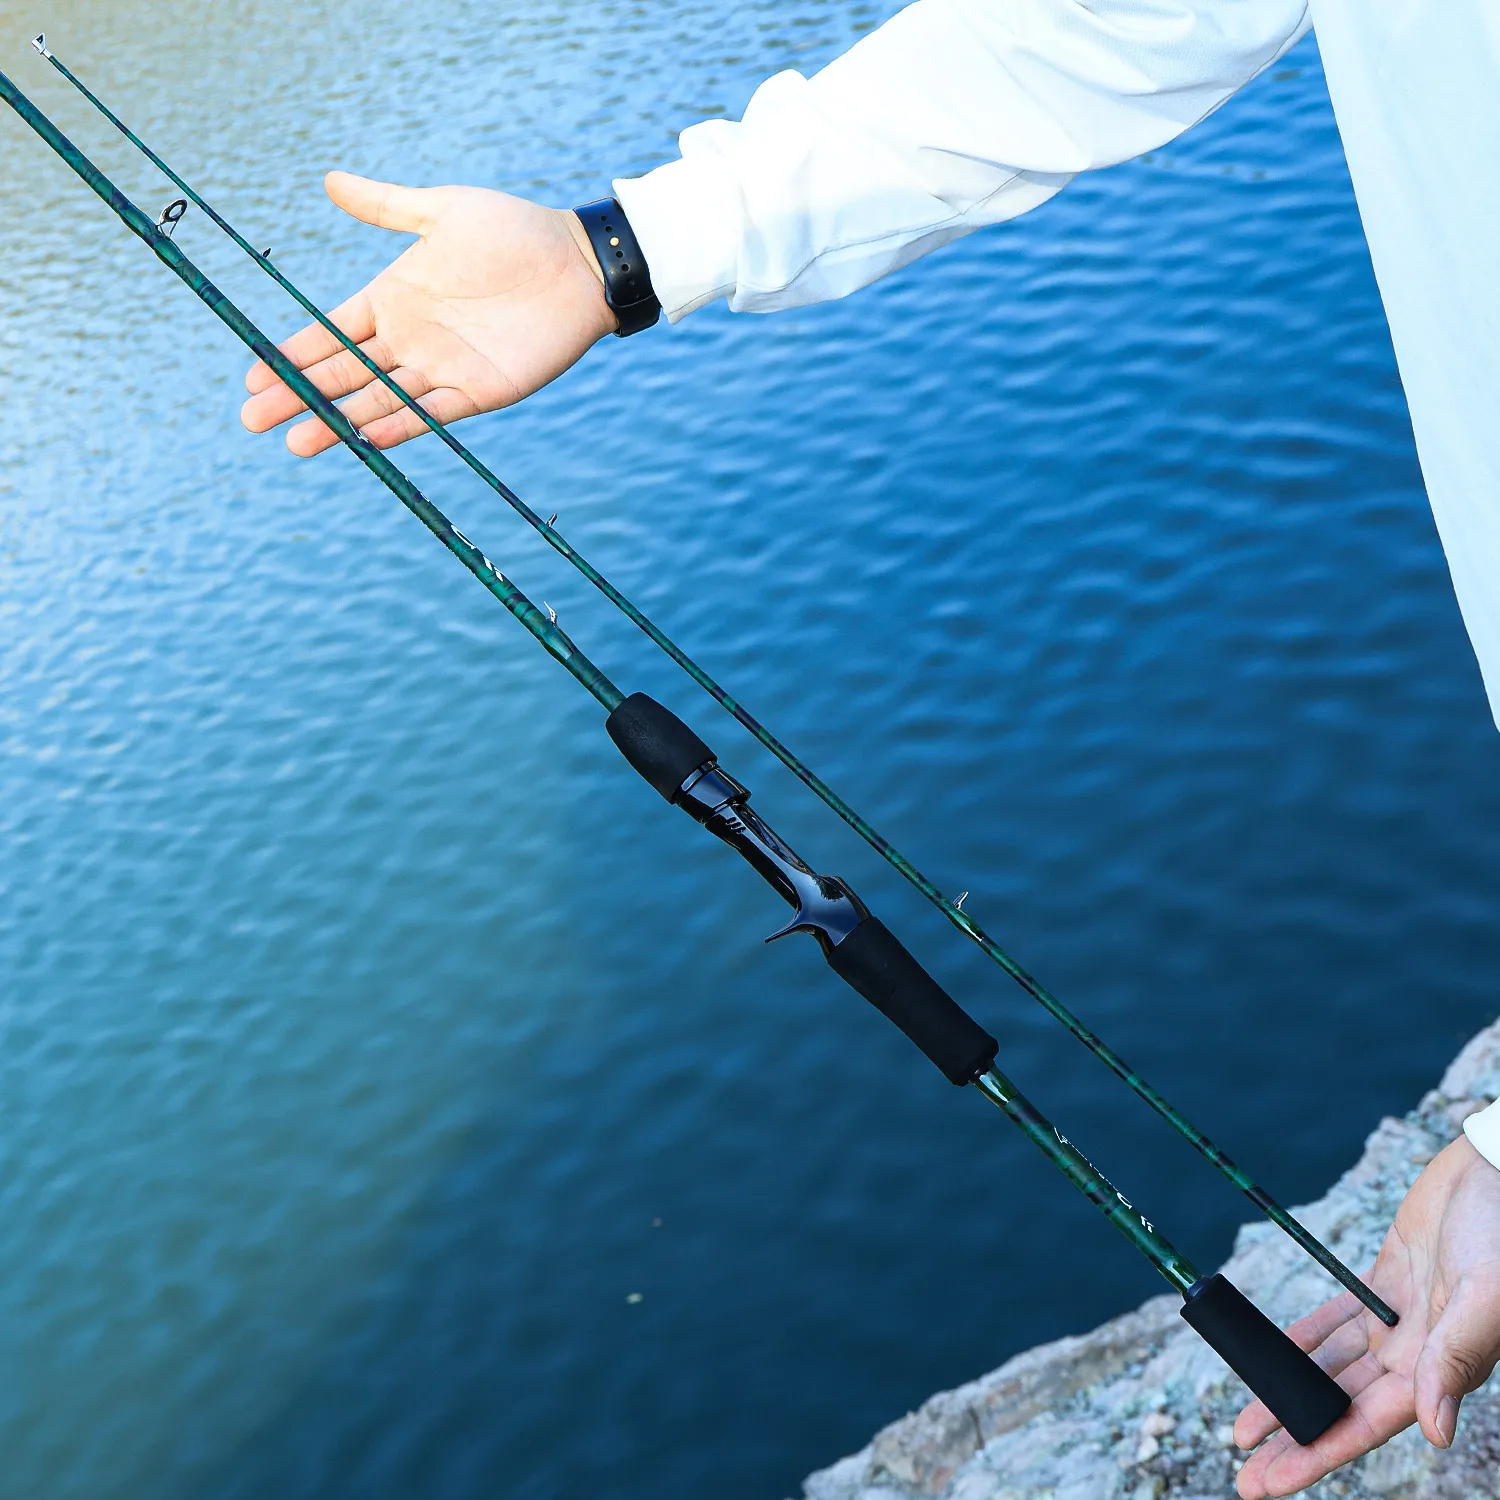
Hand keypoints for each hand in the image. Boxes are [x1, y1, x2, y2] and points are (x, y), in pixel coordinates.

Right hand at [241, 172, 616, 454]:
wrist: (578, 263)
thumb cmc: (515, 231)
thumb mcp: (443, 211)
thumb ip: (387, 206)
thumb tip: (329, 180)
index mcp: (394, 297)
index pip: (331, 331)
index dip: (293, 353)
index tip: (253, 374)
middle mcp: (410, 339)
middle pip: (343, 373)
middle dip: (298, 394)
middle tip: (252, 419)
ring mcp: (442, 368)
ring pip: (378, 400)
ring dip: (338, 421)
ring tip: (297, 442)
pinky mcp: (479, 392)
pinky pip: (431, 414)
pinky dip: (400, 426)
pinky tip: (365, 438)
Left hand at [1234, 1134, 1499, 1496]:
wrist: (1496, 1171)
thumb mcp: (1484, 1296)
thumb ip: (1456, 1360)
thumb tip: (1433, 1432)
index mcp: (1442, 1368)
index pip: (1365, 1425)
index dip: (1317, 1454)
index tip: (1270, 1482)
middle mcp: (1418, 1354)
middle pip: (1341, 1406)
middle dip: (1294, 1440)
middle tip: (1244, 1473)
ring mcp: (1400, 1319)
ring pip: (1331, 1369)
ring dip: (1288, 1394)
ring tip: (1245, 1427)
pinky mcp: (1384, 1281)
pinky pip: (1334, 1319)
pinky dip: (1302, 1340)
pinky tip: (1269, 1358)